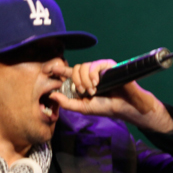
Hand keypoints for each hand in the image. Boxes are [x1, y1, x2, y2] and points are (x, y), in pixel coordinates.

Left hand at [47, 59, 172, 132]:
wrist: (123, 106)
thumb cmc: (105, 107)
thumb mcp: (82, 107)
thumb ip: (67, 103)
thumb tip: (52, 95)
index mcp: (83, 82)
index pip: (68, 73)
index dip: (58, 69)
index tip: (48, 69)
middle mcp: (90, 74)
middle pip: (75, 69)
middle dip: (76, 81)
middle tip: (83, 92)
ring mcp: (99, 69)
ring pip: (83, 66)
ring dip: (85, 80)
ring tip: (93, 90)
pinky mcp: (108, 65)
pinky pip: (94, 64)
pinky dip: (92, 75)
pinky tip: (96, 84)